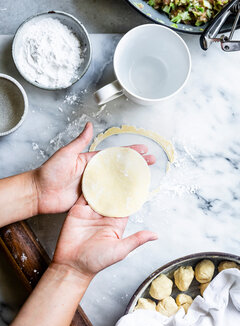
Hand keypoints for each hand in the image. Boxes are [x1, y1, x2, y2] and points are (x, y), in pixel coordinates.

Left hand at [33, 122, 155, 214]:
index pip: (114, 155)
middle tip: (151, 162)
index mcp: (91, 161)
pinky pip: (107, 197)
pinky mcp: (90, 199)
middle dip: (136, 164)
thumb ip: (80, 141)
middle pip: (120, 168)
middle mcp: (94, 173)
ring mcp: (93, 186)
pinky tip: (129, 195)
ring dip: (131, 180)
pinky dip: (119, 195)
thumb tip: (90, 125)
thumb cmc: (50, 172)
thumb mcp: (66, 153)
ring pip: (116, 182)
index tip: (143, 149)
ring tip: (146, 178)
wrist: (39, 192)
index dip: (130, 152)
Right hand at [53, 150, 156, 278]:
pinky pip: (85, 194)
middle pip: (114, 193)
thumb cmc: (96, 261)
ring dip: (105, 179)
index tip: (140, 178)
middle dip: (120, 180)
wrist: (71, 265)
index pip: (127, 203)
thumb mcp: (120, 250)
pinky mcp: (79, 209)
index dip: (133, 191)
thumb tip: (155, 235)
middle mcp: (105, 214)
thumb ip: (136, 240)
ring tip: (112, 164)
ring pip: (100, 191)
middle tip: (127, 164)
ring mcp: (91, 211)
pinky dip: (89, 183)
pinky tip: (94, 172)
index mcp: (117, 222)